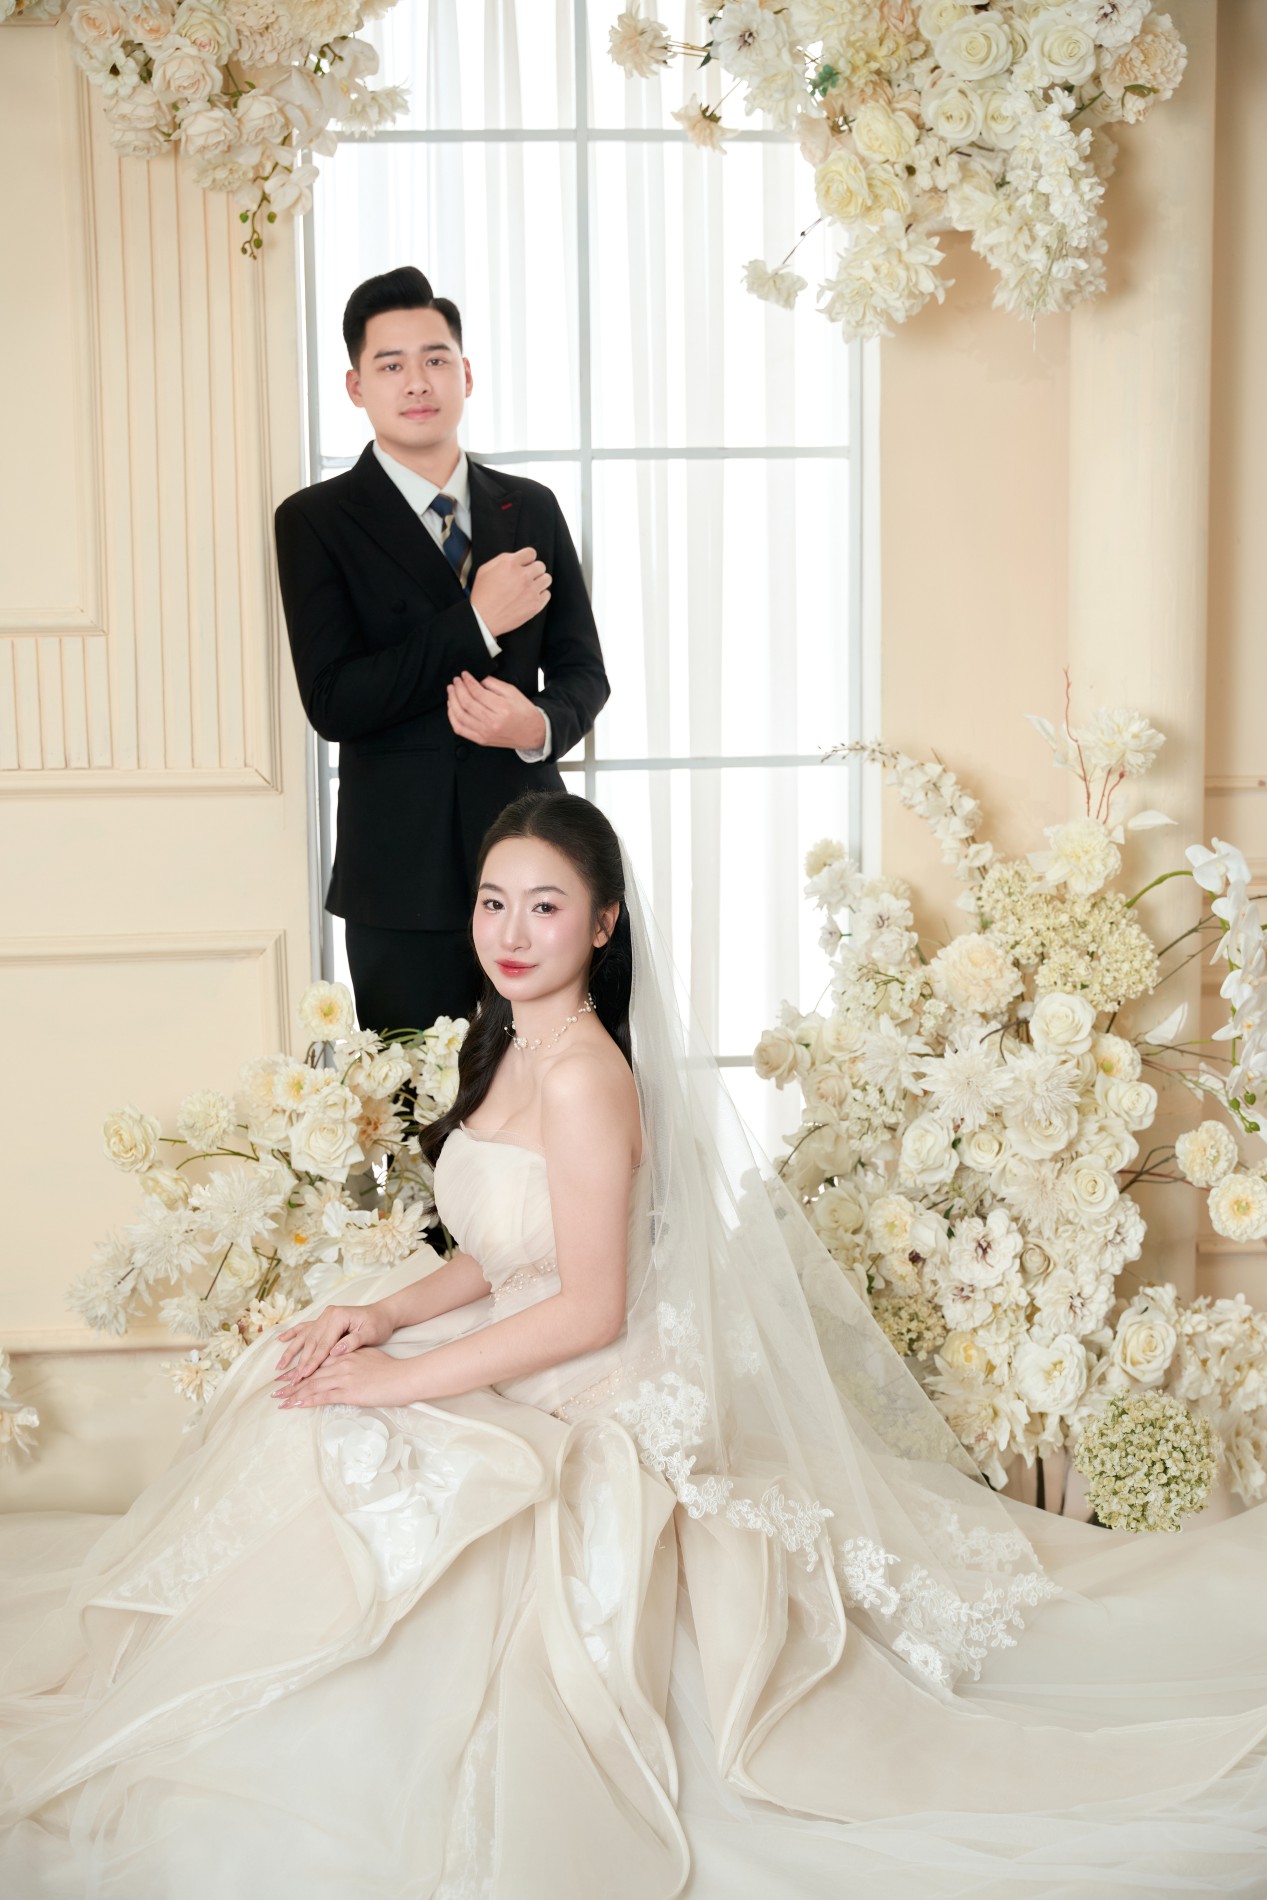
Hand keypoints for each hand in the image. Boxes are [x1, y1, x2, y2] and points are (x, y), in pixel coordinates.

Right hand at [274, 1302, 393, 1390]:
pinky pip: (305, 1327)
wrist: (382, 1314)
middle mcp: (328, 1315)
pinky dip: (293, 1334)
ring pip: (305, 1337)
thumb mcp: (370, 1333)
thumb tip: (335, 1351)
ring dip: (292, 1352)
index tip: (304, 1376)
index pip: (323, 1344)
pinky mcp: (324, 1320)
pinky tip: (281, 1339)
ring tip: (280, 1366)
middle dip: (300, 1362)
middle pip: (311, 1342)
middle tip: (292, 1380)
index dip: (313, 1362)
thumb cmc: (378, 1324)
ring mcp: (324, 1316)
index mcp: (338, 1317)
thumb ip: (352, 1342)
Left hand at [274, 1346, 422, 1410]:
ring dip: (293, 1393)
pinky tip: (295, 1404)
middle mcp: (340, 1364)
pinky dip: (306, 1400)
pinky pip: (322, 1396)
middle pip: (310, 1374)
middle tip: (275, 1390)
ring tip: (279, 1400)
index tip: (287, 1376)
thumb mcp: (369, 1357)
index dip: (300, 1370)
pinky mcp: (347, 1391)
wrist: (402, 1376)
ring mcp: (342, 1377)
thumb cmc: (391, 1369)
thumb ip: (354, 1359)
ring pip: (312, 1385)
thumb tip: (344, 1364)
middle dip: (291, 1382)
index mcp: (344, 1355)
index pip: (317, 1362)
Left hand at [447, 673, 547, 750]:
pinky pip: (460, 729)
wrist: (532, 733)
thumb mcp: (512, 692)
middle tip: (456, 681)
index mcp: (502, 708)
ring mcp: (485, 733)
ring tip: (451, 691)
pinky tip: (452, 708)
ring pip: (460, 715)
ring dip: (452, 701)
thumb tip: (477, 679)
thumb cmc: (524, 713)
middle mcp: (492, 722)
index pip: (477, 692)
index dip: (468, 681)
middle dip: (458, 689)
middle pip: (467, 703)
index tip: (464, 675)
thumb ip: (493, 684)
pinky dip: (452, 718)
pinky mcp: (481, 740)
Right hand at [469, 547, 550, 636]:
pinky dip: (541, 595)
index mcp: (510, 564)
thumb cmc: (482, 595)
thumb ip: (502, 559)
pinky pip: (547, 594)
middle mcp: (522, 576)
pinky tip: (530, 597)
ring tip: (530, 587)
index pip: (531, 553)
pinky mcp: (535, 604)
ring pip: (547, 579)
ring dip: (539, 581)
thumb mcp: (485, 569)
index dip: (527, 559)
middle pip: (541, 566)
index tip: (525, 564)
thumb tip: (516, 557)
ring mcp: (530, 591)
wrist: (482, 619)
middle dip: (534, 570)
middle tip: (526, 577)